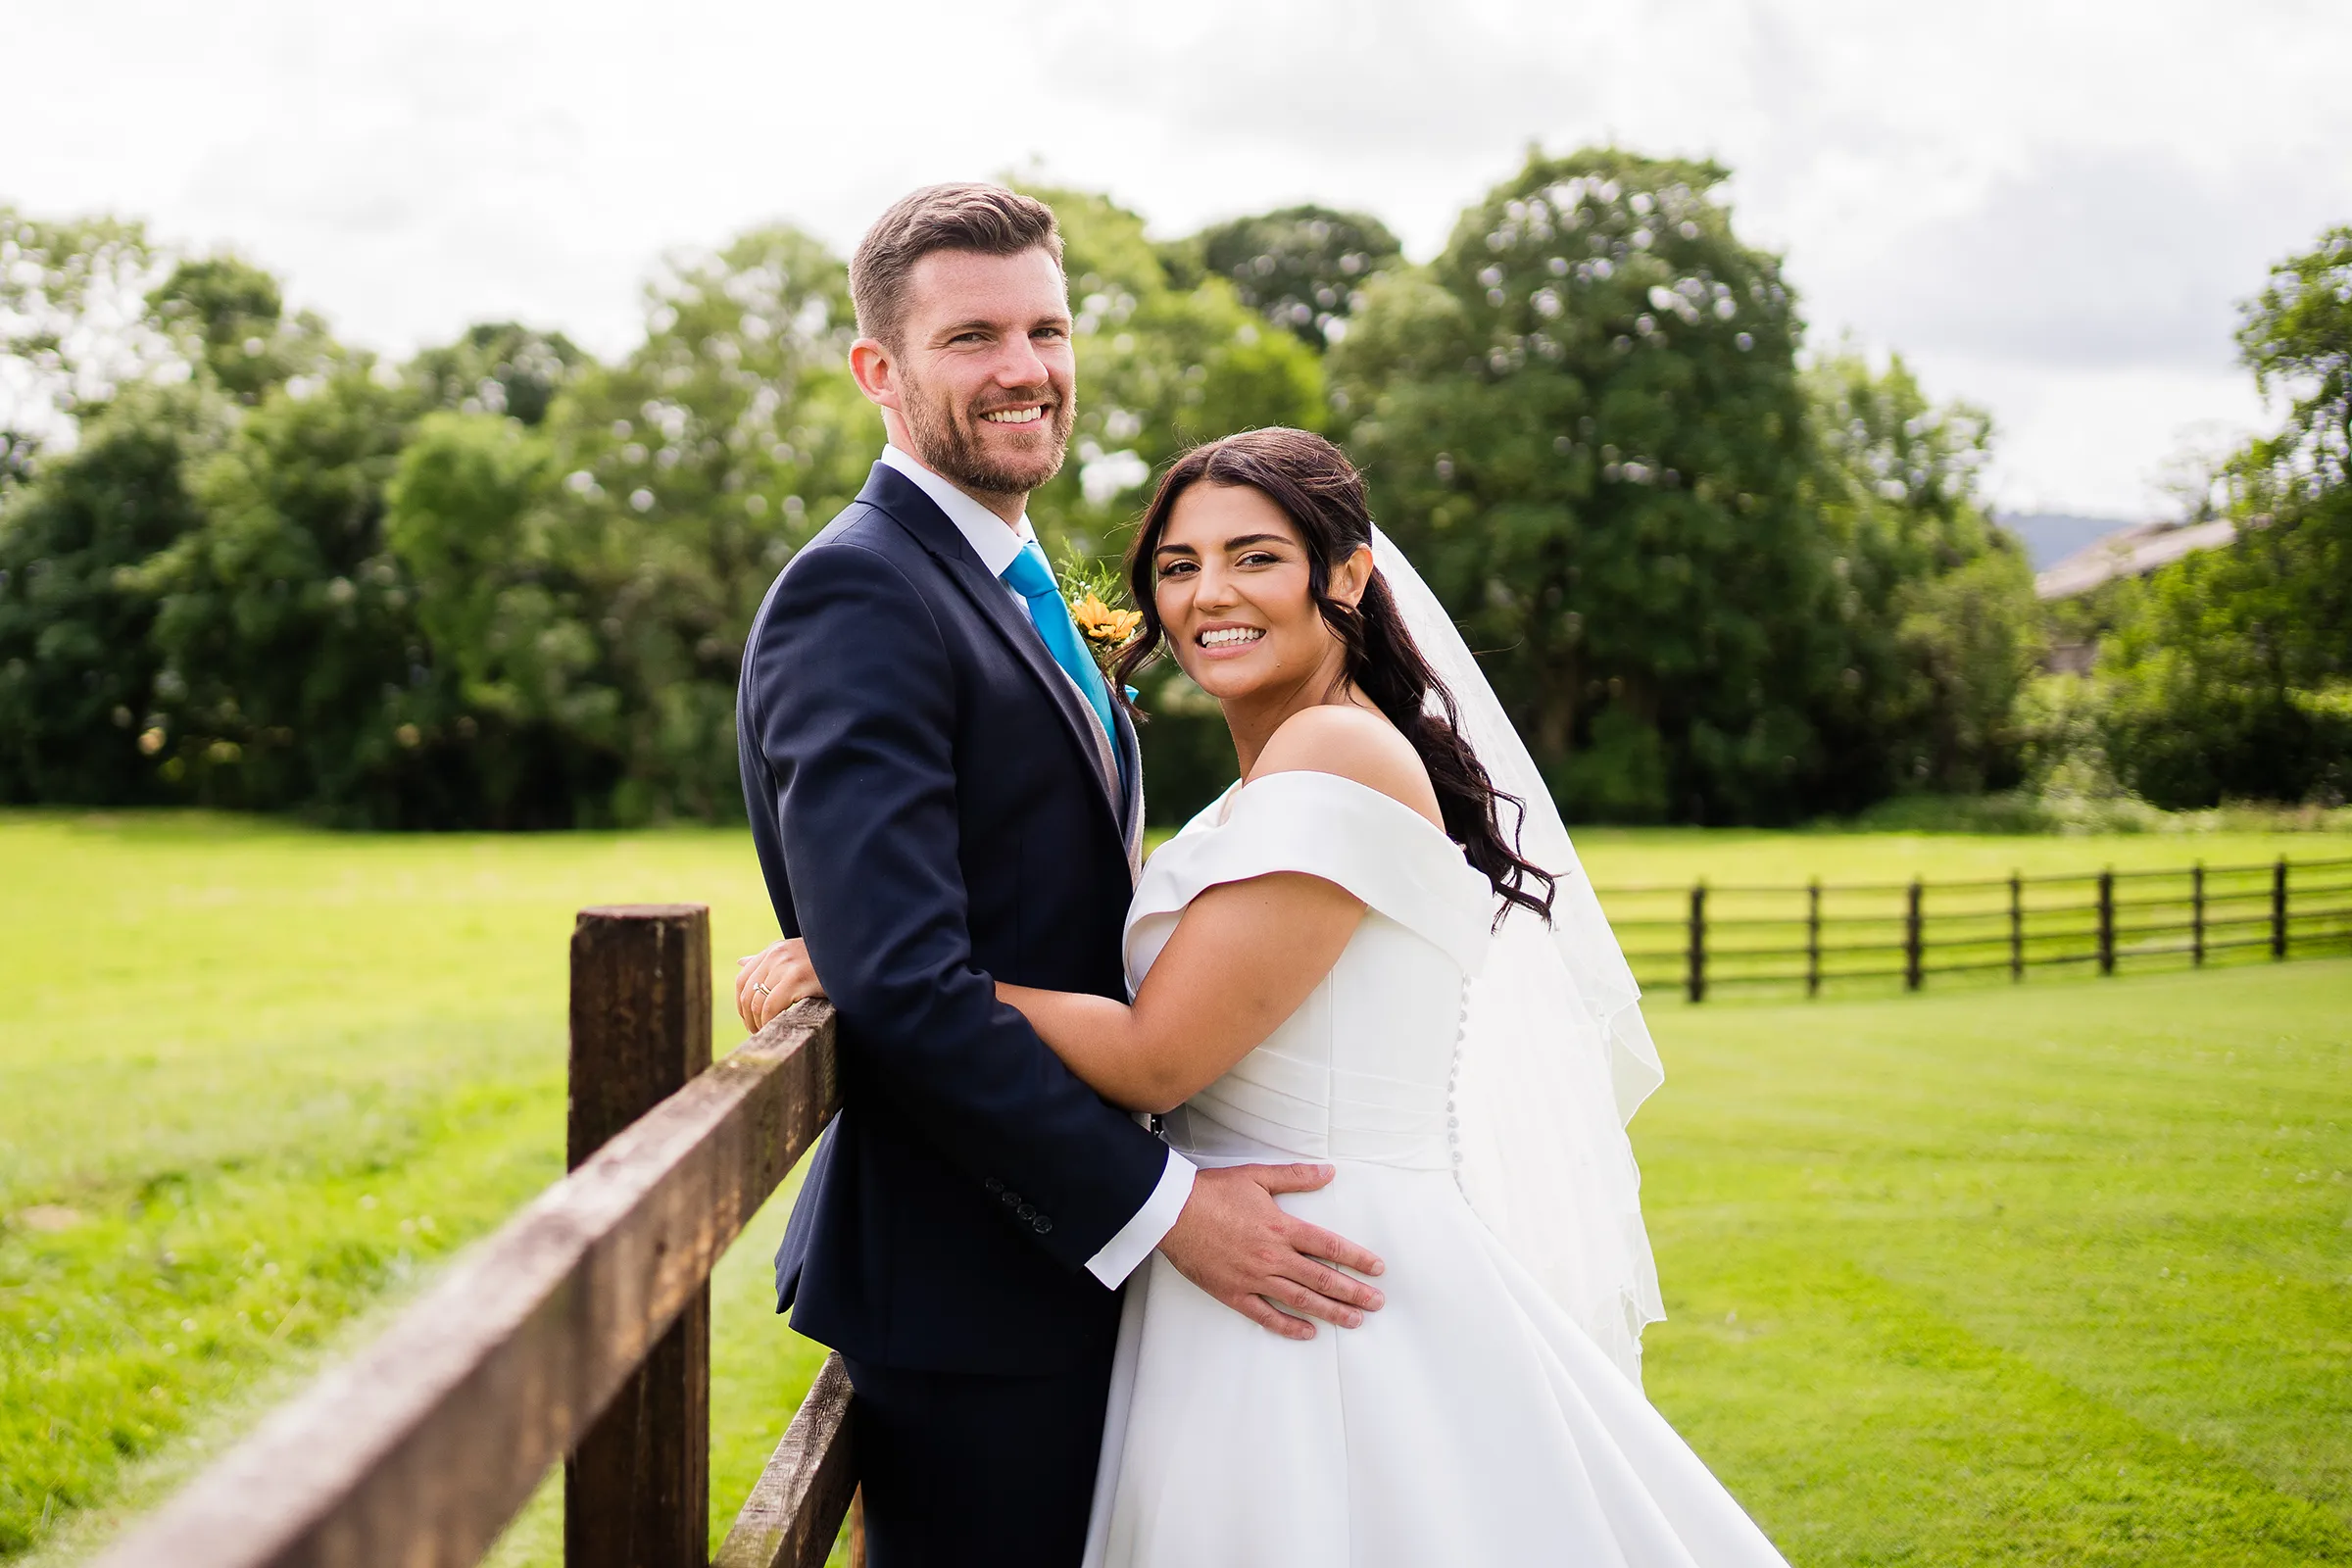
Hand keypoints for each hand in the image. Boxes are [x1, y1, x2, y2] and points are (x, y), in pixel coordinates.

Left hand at [735, 937, 823, 1032]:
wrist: (854, 961)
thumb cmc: (828, 964)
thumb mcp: (795, 957)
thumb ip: (769, 961)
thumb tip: (741, 962)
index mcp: (774, 950)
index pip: (742, 978)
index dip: (741, 1005)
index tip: (751, 1021)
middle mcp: (776, 954)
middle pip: (747, 992)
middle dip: (749, 1018)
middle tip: (758, 1033)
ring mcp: (785, 965)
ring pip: (757, 1002)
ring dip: (758, 1023)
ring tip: (767, 1034)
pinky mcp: (796, 978)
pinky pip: (771, 1006)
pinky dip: (769, 1022)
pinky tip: (777, 1028)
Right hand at [1154, 1164, 1384, 1340]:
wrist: (1172, 1212)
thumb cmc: (1213, 1192)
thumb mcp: (1258, 1176)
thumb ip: (1296, 1176)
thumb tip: (1328, 1172)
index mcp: (1282, 1228)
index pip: (1330, 1246)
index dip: (1357, 1259)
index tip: (1377, 1269)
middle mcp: (1273, 1257)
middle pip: (1322, 1279)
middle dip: (1353, 1292)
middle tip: (1376, 1303)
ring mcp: (1254, 1279)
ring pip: (1301, 1300)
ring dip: (1331, 1312)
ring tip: (1355, 1320)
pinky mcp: (1234, 1293)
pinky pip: (1266, 1315)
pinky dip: (1289, 1326)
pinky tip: (1308, 1332)